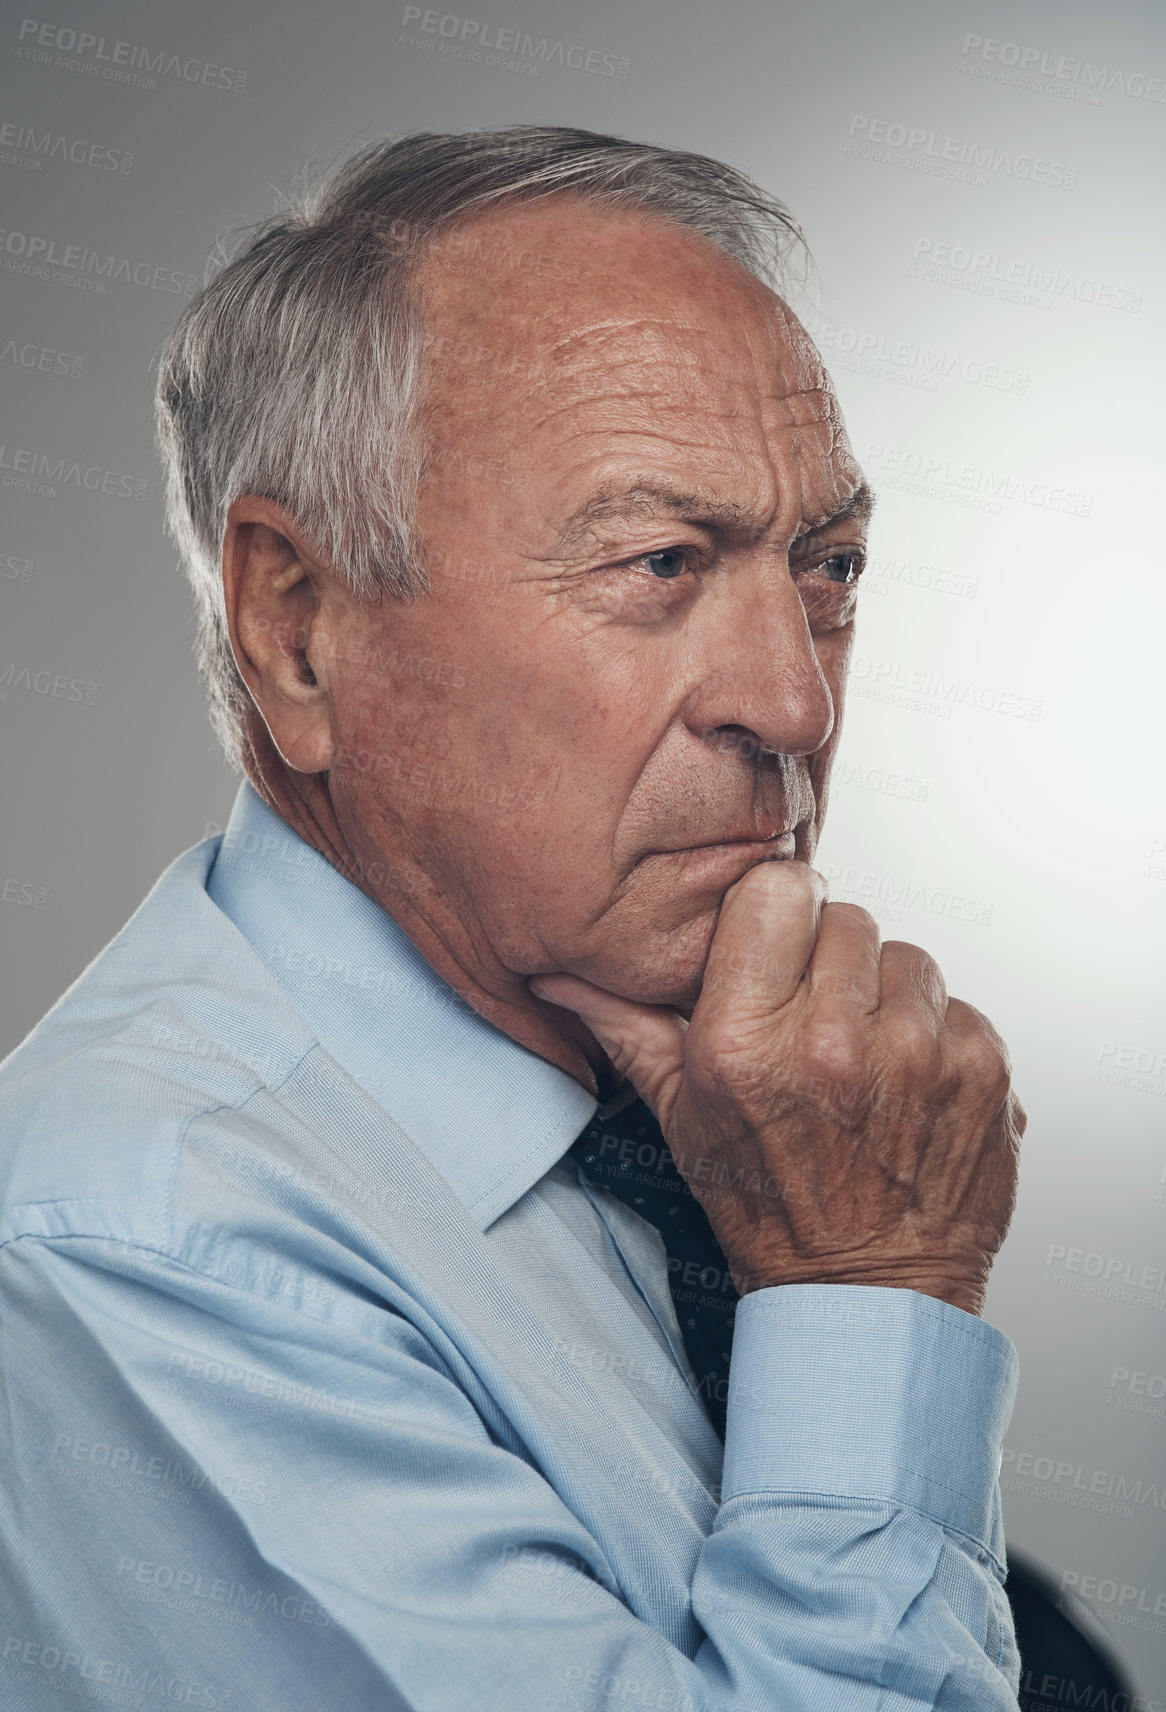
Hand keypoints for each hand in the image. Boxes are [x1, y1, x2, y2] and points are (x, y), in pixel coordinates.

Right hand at [530, 862, 1023, 1315]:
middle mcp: (831, 1039)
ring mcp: (917, 1053)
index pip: (776, 889)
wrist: (868, 1297)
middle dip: (831, 961)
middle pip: (845, 916)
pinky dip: (940, 1038)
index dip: (777, 915)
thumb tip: (560, 977)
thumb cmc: (771, 1210)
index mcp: (745, 1040)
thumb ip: (627, 1029)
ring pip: (906, 956)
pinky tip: (910, 1089)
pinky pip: (960, 1005)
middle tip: (818, 1024)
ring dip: (888, 997)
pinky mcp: (983, 1071)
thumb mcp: (682, 1118)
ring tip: (865, 1062)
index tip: (777, 951)